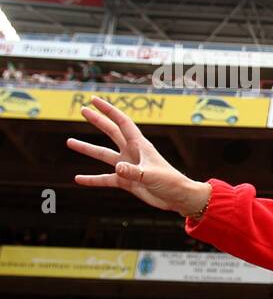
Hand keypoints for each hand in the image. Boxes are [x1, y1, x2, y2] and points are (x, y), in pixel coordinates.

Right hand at [68, 96, 210, 216]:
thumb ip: (134, 172)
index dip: (109, 110)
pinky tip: (78, 179)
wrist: (178, 198)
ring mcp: (128, 167)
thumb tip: (117, 168)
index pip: (122, 122)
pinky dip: (92, 179)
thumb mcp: (152, 175)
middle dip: (97, 121)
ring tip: (69, 142)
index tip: (93, 100)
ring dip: (88, 148)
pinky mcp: (126, 181)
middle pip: (111, 132)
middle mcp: (132, 153)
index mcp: (140, 145)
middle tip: (82, 110)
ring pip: (104, 155)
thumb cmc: (171, 182)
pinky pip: (105, 179)